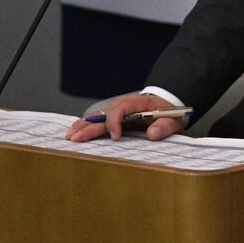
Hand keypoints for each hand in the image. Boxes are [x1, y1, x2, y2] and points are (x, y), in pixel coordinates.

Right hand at [66, 92, 182, 142]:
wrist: (167, 106)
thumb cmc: (169, 113)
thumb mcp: (173, 119)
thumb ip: (165, 126)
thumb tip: (153, 134)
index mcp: (138, 103)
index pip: (121, 108)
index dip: (115, 122)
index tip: (116, 137)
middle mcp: (124, 106)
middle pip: (103, 114)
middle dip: (89, 126)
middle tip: (76, 139)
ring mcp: (118, 112)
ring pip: (97, 116)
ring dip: (83, 125)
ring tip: (69, 136)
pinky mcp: (115, 118)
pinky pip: (98, 120)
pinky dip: (86, 126)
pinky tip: (76, 132)